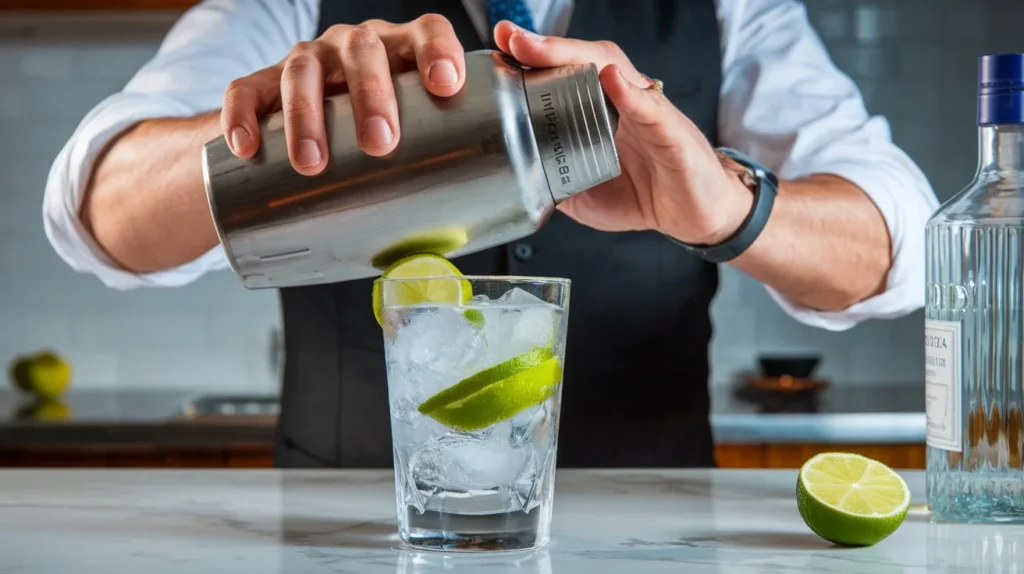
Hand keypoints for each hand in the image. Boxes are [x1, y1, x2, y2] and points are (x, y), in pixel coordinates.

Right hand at [220, 15, 465, 173]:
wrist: (302, 130)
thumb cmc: (369, 137)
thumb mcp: (404, 142)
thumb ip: (428, 177)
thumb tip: (445, 245)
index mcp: (400, 52)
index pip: (426, 32)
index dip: (438, 51)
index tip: (444, 84)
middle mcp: (353, 46)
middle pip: (363, 51)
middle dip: (372, 94)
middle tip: (379, 143)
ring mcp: (307, 60)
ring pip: (304, 71)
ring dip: (307, 115)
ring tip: (311, 163)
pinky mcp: (262, 82)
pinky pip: (246, 91)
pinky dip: (243, 117)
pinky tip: (247, 148)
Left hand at [494, 22, 752, 244]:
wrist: (696, 214)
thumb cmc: (647, 193)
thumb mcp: (586, 195)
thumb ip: (554, 182)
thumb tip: (517, 181)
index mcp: (599, 110)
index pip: (563, 73)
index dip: (533, 58)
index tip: (501, 45)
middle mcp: (622, 100)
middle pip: (583, 59)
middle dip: (546, 46)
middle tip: (512, 38)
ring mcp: (647, 111)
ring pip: (613, 69)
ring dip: (575, 56)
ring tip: (541, 48)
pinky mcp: (671, 132)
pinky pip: (649, 108)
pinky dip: (629, 93)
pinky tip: (611, 79)